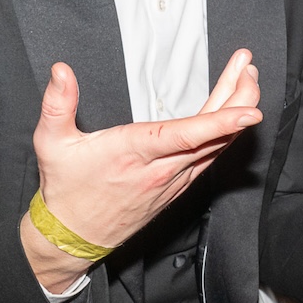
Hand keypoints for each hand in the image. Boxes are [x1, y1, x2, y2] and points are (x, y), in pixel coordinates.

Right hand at [23, 50, 262, 290]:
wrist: (72, 236)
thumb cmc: (65, 188)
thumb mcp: (51, 144)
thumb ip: (57, 104)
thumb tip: (60, 70)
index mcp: (135, 152)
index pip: (188, 135)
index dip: (222, 121)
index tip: (251, 110)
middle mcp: (162, 168)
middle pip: (213, 134)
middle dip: (238, 98)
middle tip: (249, 66)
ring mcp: (175, 179)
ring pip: (217, 144)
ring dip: (235, 111)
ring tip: (247, 78)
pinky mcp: (178, 185)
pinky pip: (211, 156)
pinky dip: (226, 132)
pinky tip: (234, 113)